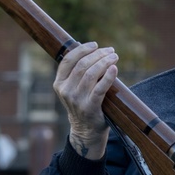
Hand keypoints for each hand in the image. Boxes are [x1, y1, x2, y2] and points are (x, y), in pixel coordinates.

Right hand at [54, 42, 118, 158]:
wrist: (86, 130)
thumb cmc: (83, 103)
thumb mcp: (73, 88)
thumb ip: (78, 72)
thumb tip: (93, 50)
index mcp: (59, 83)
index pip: (67, 60)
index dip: (82, 49)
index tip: (95, 44)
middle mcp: (66, 91)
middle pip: (82, 65)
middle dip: (98, 54)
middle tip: (111, 50)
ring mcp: (77, 99)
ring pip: (91, 73)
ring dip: (105, 61)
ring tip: (115, 56)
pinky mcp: (90, 106)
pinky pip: (100, 88)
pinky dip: (109, 76)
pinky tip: (115, 68)